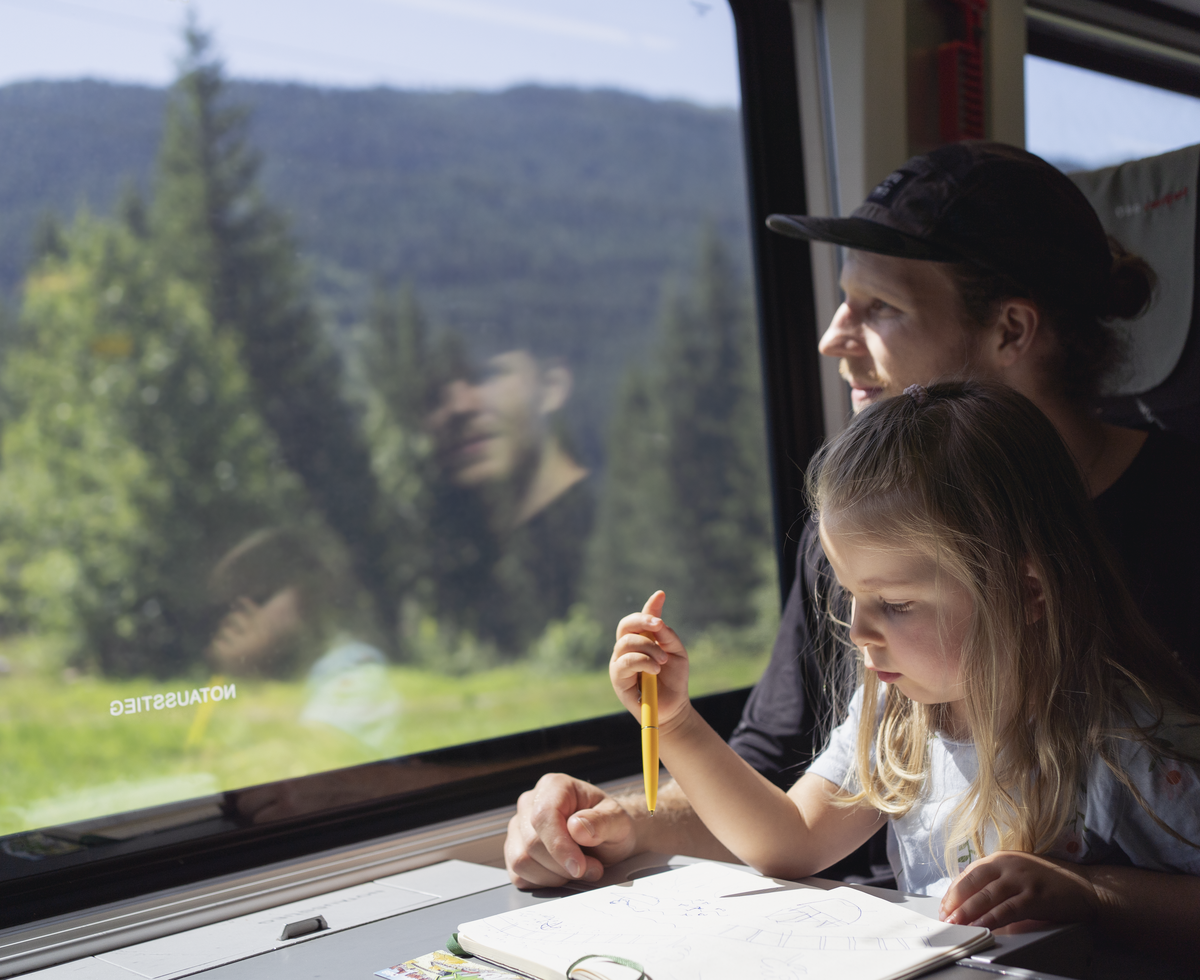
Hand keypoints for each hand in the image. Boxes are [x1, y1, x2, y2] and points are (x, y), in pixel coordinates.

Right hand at [503, 773, 639, 887]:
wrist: (608, 837)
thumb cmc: (610, 824)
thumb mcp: (618, 821)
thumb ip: (602, 822)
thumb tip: (576, 827)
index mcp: (555, 786)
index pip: (543, 815)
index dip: (559, 845)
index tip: (579, 866)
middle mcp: (531, 803)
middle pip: (532, 842)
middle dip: (563, 865)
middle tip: (591, 868)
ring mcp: (519, 827)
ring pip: (521, 861)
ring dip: (554, 876)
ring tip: (579, 870)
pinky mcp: (514, 850)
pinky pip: (518, 875)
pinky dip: (543, 882)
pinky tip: (563, 875)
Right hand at [610, 591, 691, 733]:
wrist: (674, 707)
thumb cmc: (674, 679)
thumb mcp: (676, 652)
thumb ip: (666, 634)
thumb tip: (658, 616)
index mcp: (639, 640)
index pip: (637, 619)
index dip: (648, 607)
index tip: (661, 595)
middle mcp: (626, 649)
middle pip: (625, 626)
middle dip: (643, 621)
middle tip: (660, 626)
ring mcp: (620, 663)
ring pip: (626, 642)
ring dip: (648, 648)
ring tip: (662, 661)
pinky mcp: (617, 678)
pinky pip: (625, 662)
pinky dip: (642, 661)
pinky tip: (655, 670)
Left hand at [940, 851, 1099, 929]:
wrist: (1085, 886)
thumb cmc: (1050, 880)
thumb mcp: (1018, 871)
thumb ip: (997, 879)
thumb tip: (971, 897)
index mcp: (1001, 858)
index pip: (969, 873)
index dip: (954, 891)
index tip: (944, 906)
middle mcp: (1008, 865)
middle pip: (973, 883)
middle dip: (955, 902)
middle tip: (945, 917)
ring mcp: (1021, 880)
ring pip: (986, 897)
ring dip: (968, 913)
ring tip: (956, 924)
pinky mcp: (1034, 896)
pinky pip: (1006, 910)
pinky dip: (991, 919)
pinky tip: (981, 927)